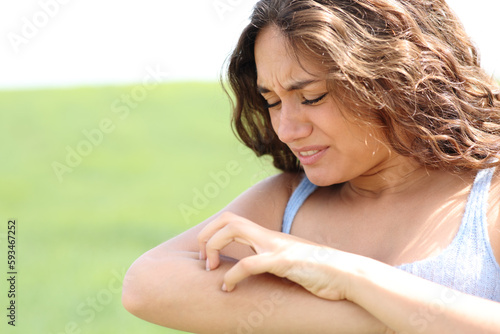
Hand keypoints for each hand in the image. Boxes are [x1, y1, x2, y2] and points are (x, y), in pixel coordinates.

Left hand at [197, 211, 355, 300]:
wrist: (348, 275)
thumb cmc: (321, 273)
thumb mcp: (290, 264)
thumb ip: (273, 262)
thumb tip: (258, 271)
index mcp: (269, 237)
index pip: (232, 221)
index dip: (213, 234)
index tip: (207, 257)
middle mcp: (269, 237)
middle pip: (227, 219)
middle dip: (206, 236)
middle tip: (203, 261)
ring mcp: (276, 247)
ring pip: (234, 230)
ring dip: (213, 247)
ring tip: (210, 270)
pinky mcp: (284, 262)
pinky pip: (249, 263)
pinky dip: (232, 276)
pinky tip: (227, 289)